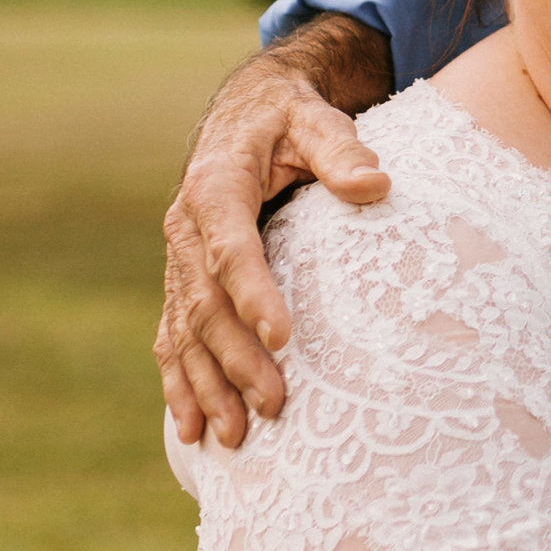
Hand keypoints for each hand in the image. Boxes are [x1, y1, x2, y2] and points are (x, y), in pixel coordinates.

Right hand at [156, 25, 393, 446]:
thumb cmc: (289, 118)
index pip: (231, 247)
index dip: (253, 293)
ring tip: (235, 436)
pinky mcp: (183, 282)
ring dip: (207, 385)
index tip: (282, 337)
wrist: (245, 114)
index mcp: (215, 186)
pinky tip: (193, 429)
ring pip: (184, 331)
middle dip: (237, 358)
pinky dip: (179, 384)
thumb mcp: (316, 118)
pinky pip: (173, 338)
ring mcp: (179, 260)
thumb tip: (376, 184)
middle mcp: (186, 228)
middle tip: (275, 404)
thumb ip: (340, 149)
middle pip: (206, 303)